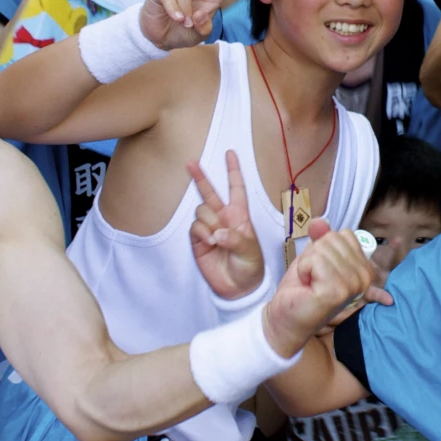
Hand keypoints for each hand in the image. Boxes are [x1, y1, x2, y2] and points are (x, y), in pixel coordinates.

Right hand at [189, 151, 266, 300]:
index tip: (230, 153)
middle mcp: (223, 218)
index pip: (236, 188)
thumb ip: (236, 239)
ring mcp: (209, 228)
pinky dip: (202, 233)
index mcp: (240, 216)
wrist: (237, 287)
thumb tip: (217, 232)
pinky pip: (196, 227)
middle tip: (190, 163)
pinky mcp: (198, 240)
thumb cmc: (250, 266)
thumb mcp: (250, 252)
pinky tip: (210, 242)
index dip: (233, 170)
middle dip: (200, 177)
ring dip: (210, 222)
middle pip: (210, 192)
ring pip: (202, 210)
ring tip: (218, 238)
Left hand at [264, 223, 392, 354]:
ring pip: (323, 247)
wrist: (285, 318)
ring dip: (307, 264)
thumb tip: (319, 221)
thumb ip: (321, 237)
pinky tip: (306, 287)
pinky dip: (303, 270)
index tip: (321, 270)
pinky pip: (315, 260)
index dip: (325, 248)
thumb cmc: (301, 290)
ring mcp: (352, 285)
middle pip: (333, 238)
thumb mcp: (313, 256)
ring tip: (309, 283)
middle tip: (312, 278)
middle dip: (314, 255)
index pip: (345, 234)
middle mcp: (364, 277)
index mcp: (364, 268)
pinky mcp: (336, 291)